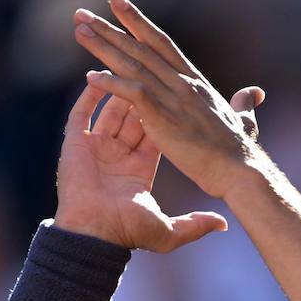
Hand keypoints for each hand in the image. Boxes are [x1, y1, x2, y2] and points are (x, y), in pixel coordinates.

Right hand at [54, 81, 228, 250]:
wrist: (94, 236)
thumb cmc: (129, 233)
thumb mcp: (169, 232)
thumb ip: (196, 225)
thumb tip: (224, 224)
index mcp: (139, 170)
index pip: (155, 133)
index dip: (165, 114)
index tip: (178, 95)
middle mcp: (118, 155)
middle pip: (134, 116)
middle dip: (143, 93)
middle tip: (155, 70)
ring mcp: (97, 148)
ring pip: (110, 109)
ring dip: (119, 87)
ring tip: (130, 64)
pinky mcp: (76, 144)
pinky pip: (82, 113)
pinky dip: (91, 94)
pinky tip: (100, 75)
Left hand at [72, 0, 265, 198]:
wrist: (239, 171)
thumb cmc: (240, 152)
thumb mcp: (244, 121)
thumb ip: (244, 105)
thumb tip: (254, 93)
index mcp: (196, 83)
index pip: (162, 44)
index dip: (138, 23)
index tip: (118, 5)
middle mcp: (182, 84)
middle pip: (140, 48)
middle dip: (110, 28)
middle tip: (82, 12)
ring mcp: (173, 99)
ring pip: (133, 65)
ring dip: (103, 46)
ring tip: (79, 30)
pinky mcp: (164, 118)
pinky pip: (133, 93)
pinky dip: (112, 84)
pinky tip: (91, 76)